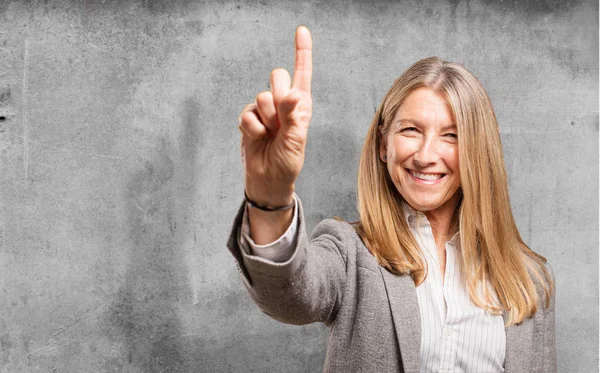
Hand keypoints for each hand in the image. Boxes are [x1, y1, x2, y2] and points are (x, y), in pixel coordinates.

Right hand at [238, 26, 312, 206]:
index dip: (301, 51)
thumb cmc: (288, 161)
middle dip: (279, 97)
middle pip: (277, 76)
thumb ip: (294, 116)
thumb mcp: (296, 141)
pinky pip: (247, 113)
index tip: (301, 30)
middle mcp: (283, 103)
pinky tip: (258, 139)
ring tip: (271, 135)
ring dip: (267, 119)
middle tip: (281, 122)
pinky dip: (253, 129)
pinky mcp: (248, 118)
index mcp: (301, 105)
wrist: (268, 179)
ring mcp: (264, 110)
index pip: (302, 73)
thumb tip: (293, 95)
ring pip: (262, 96)